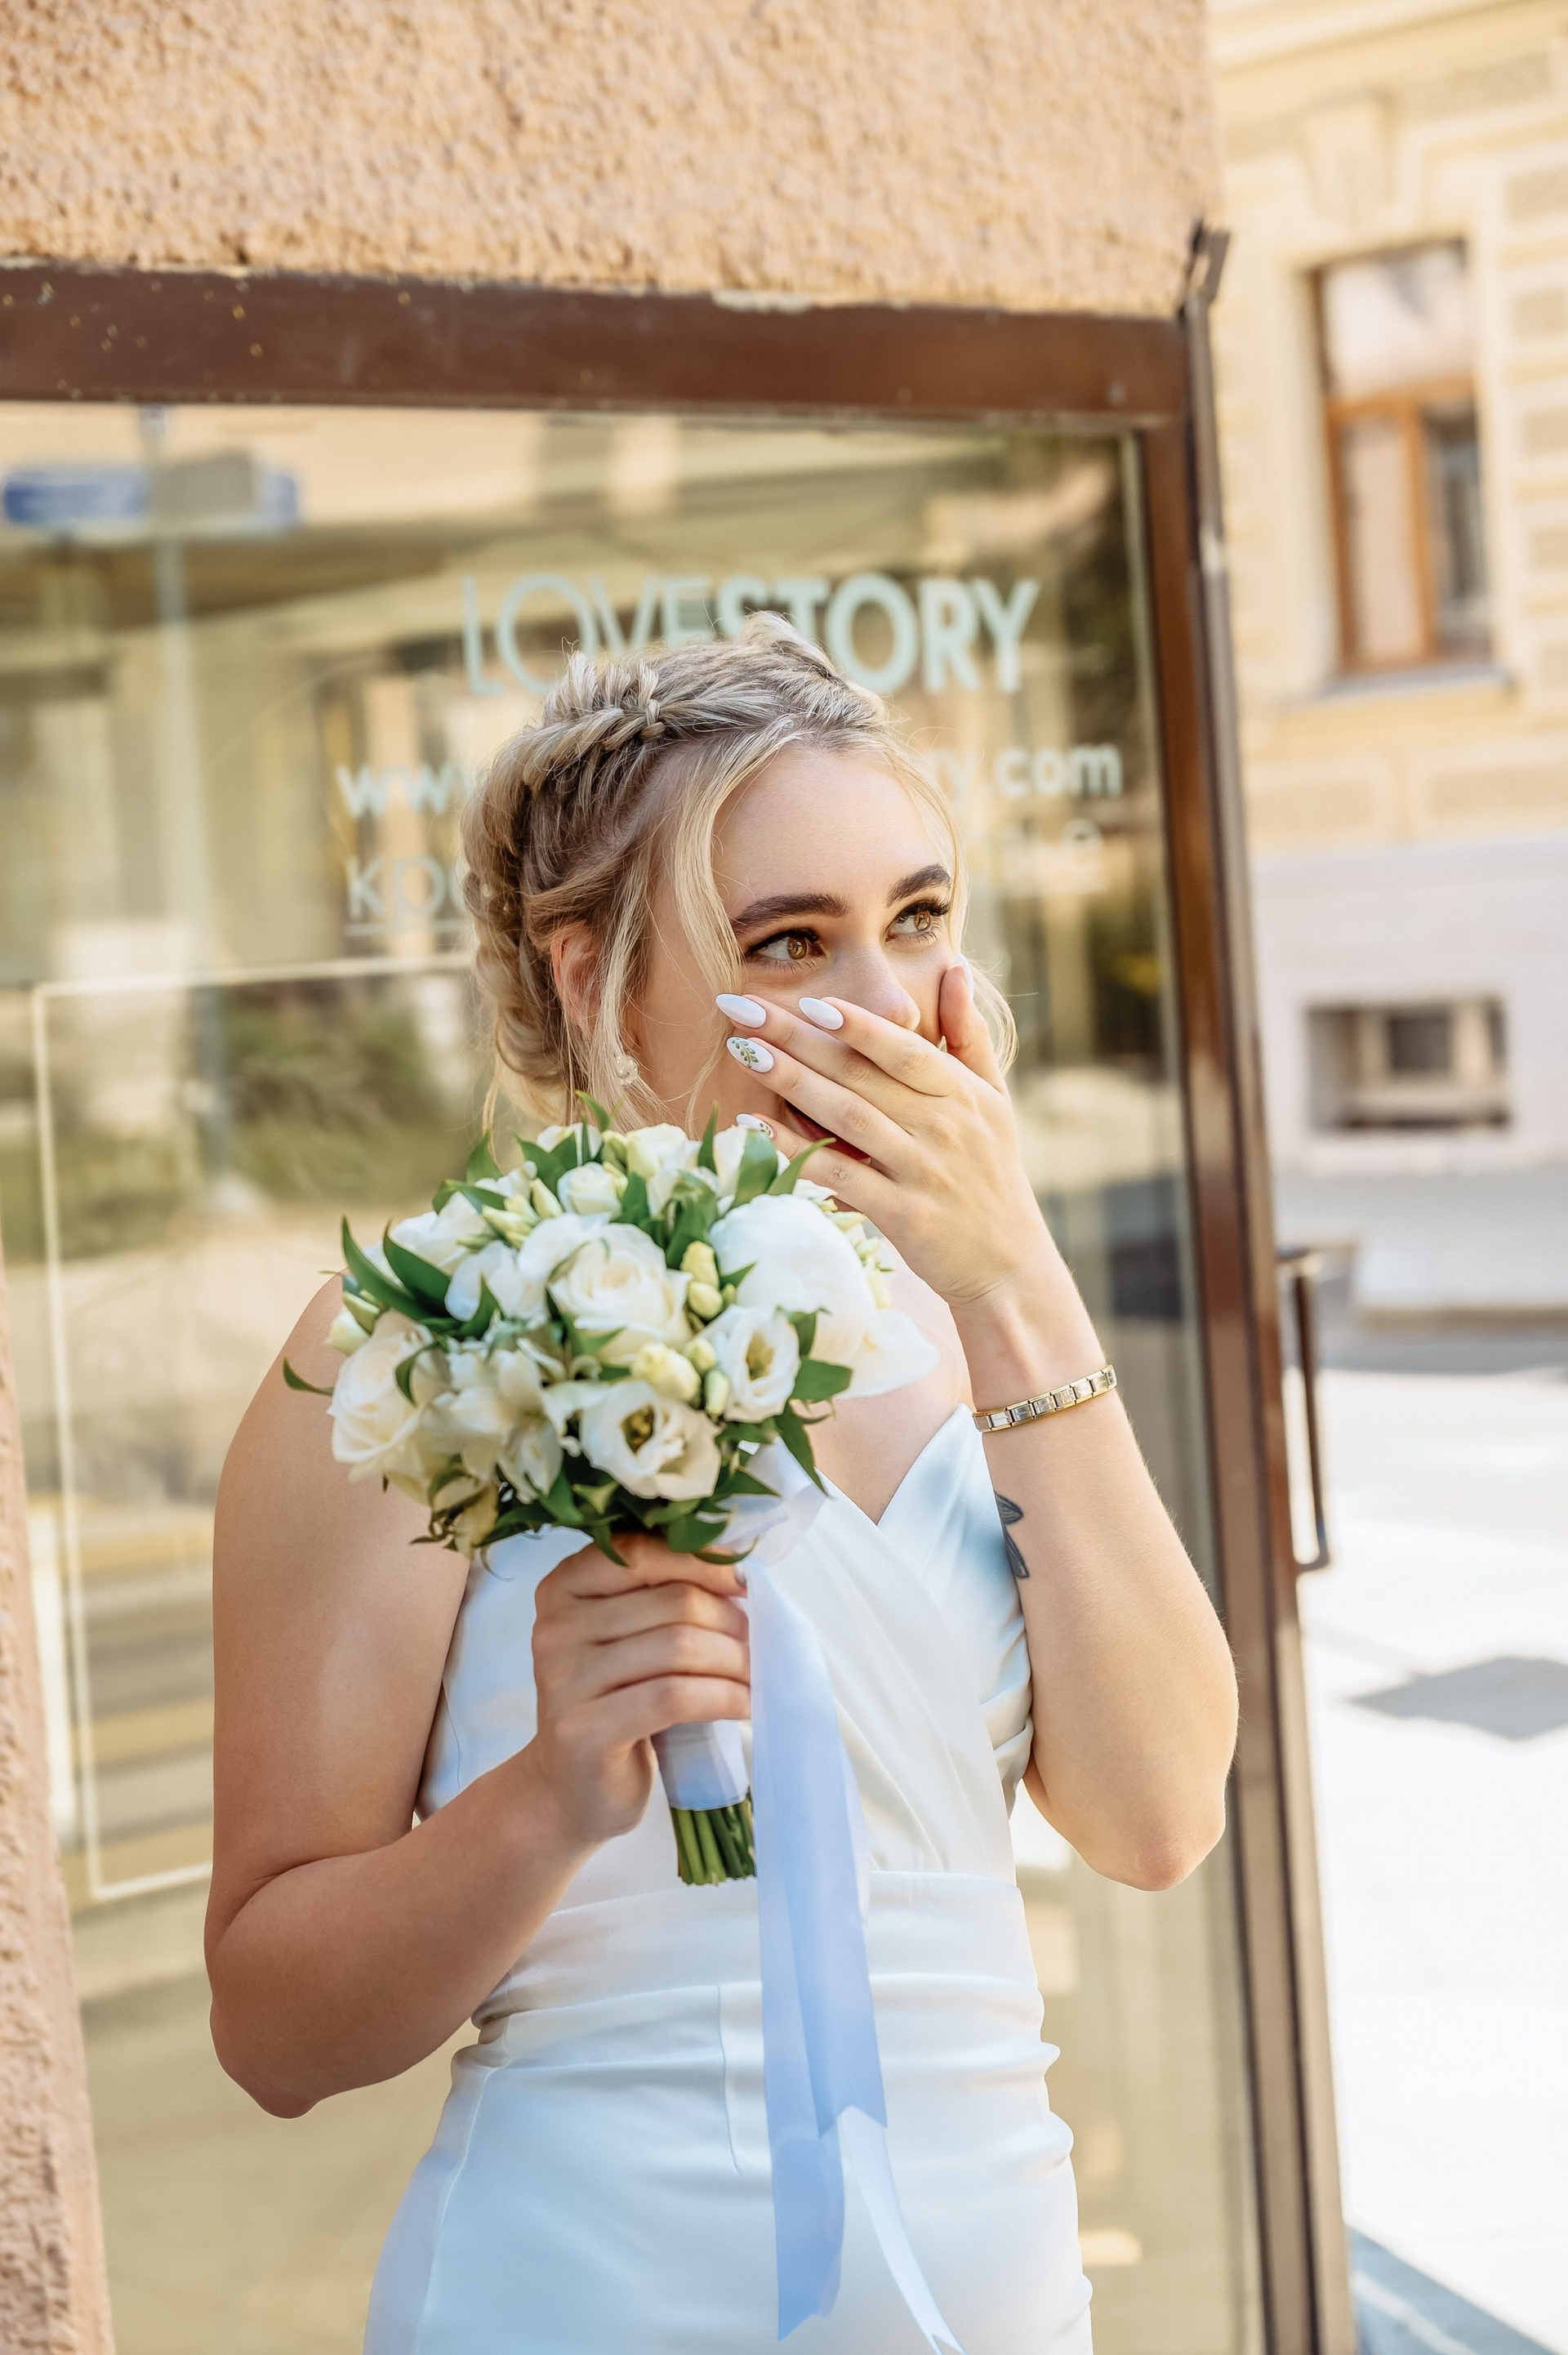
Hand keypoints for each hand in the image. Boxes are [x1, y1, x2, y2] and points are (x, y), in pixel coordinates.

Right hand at [528, 1534, 749, 1847]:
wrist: (571, 1787)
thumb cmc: (614, 1701)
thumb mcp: (626, 1637)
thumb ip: (663, 1597)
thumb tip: (740, 1571)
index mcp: (563, 1587)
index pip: (642, 1552)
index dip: (703, 1562)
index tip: (744, 1583)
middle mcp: (555, 1626)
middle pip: (672, 1601)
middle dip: (730, 1620)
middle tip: (760, 1642)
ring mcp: (563, 1679)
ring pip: (679, 1647)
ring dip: (735, 1660)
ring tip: (757, 1675)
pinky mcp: (583, 1728)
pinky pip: (674, 1697)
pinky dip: (723, 1697)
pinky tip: (745, 1705)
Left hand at [720, 966, 1051, 1311]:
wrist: (1008, 1265)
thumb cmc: (993, 1173)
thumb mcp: (995, 1099)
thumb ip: (970, 1034)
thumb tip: (954, 968)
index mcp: (963, 1094)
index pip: (903, 1050)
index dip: (858, 1024)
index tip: (808, 1000)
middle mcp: (943, 1127)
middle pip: (861, 1075)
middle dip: (798, 1038)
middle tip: (744, 1009)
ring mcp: (921, 1171)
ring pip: (847, 1118)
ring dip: (791, 1082)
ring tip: (744, 1052)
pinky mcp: (902, 1215)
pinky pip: (839, 1175)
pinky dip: (795, 1151)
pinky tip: (753, 1128)